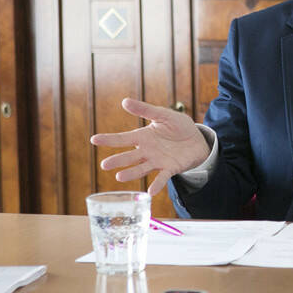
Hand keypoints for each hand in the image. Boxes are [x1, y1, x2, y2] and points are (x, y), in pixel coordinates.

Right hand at [90, 98, 210, 195]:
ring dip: (131, 173)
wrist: (198, 140)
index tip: (94, 139)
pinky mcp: (170, 169)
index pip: (123, 138)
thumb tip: (125, 101)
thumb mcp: (163, 115)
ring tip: (119, 177)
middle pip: (129, 156)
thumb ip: (145, 110)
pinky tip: (150, 191)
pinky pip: (162, 178)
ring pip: (141, 169)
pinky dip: (156, 184)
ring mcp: (157, 161)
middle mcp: (147, 151)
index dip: (109, 139)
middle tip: (104, 164)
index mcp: (143, 137)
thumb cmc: (178, 126)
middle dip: (117, 160)